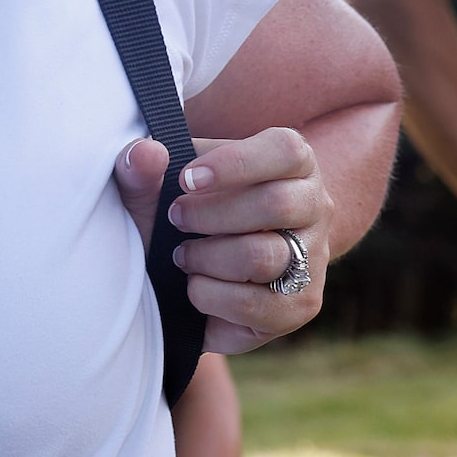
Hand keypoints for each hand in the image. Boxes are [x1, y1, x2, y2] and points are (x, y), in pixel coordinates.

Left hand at [121, 126, 329, 353]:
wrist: (206, 270)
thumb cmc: (185, 212)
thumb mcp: (158, 187)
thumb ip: (142, 169)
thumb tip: (144, 154)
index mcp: (292, 163)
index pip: (286, 150)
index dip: (235, 163)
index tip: (186, 179)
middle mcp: (314, 207)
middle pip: (276, 204)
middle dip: (209, 215)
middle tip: (175, 218)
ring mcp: (313, 258)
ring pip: (263, 256)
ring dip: (206, 257)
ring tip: (183, 255)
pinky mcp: (301, 306)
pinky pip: (254, 304)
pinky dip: (210, 295)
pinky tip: (197, 284)